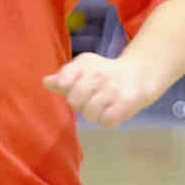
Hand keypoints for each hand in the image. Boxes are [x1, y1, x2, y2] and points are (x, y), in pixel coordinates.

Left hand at [44, 52, 159, 127]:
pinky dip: (108, 121)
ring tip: (103, 106)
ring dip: (94, 114)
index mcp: (85, 64)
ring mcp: (113, 88)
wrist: (139, 74)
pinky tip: (112, 112)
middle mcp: (99, 74)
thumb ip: (63, 78)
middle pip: (74, 101)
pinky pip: (106, 121)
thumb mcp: (83, 70)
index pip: (64, 80)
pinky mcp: (126, 102)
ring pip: (89, 113)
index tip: (70, 86)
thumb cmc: (104, 75)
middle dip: (79, 105)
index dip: (65, 86)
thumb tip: (45, 82)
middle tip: (90, 99)